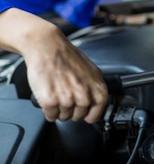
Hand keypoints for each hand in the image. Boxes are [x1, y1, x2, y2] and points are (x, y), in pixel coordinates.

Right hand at [0, 8, 107, 122]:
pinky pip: (50, 116)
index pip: (96, 115)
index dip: (88, 114)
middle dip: (71, 110)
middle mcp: (83, 95)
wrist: (47, 46)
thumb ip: (94, 87)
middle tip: (66, 94)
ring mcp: (67, 99)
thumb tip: (95, 103)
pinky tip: (49, 96)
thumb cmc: (66, 55)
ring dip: (59, 109)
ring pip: (64, 117)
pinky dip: (48, 110)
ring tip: (57, 91)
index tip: (83, 112)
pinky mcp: (50, 101)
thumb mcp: (90, 70)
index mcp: (97, 88)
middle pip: (78, 117)